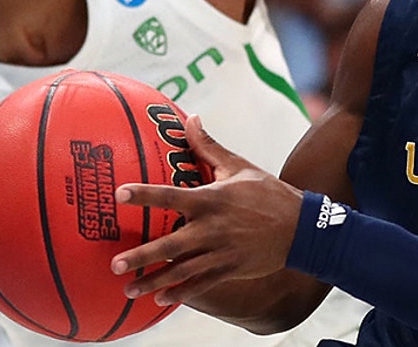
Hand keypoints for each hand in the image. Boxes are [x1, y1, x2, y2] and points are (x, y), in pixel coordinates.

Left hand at [109, 115, 302, 305]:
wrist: (302, 227)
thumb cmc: (267, 193)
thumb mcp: (239, 166)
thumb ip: (209, 146)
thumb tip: (190, 118)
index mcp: (211, 199)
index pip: (171, 196)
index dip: (145, 194)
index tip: (119, 194)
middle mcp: (213, 228)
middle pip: (171, 245)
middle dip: (142, 256)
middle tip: (115, 264)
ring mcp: (221, 252)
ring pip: (182, 271)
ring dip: (154, 282)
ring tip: (129, 290)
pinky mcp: (230, 269)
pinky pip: (201, 284)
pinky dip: (181, 293)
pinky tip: (161, 300)